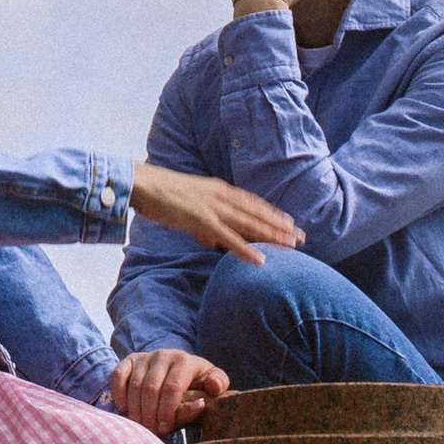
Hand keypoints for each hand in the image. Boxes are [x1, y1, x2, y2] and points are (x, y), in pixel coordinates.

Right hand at [111, 349, 229, 436]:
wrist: (178, 372)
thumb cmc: (195, 386)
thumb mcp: (209, 388)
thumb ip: (214, 390)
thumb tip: (205, 396)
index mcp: (184, 361)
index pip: (172, 387)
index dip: (166, 411)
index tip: (165, 429)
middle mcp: (163, 355)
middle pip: (151, 388)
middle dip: (150, 414)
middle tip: (151, 431)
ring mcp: (144, 357)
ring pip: (134, 386)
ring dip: (135, 410)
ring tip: (141, 426)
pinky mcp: (129, 361)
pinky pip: (117, 377)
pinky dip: (119, 395)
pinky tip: (126, 410)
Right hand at [131, 162, 300, 258]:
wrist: (141, 183)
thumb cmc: (160, 194)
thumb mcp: (187, 204)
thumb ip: (202, 221)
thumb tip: (210, 238)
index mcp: (217, 189)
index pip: (251, 202)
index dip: (271, 212)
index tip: (289, 221)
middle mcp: (220, 196)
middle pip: (256, 213)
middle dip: (280, 225)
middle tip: (302, 236)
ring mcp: (212, 208)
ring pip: (249, 224)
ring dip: (272, 235)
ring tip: (292, 246)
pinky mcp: (202, 220)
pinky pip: (229, 238)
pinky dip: (246, 250)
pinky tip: (261, 260)